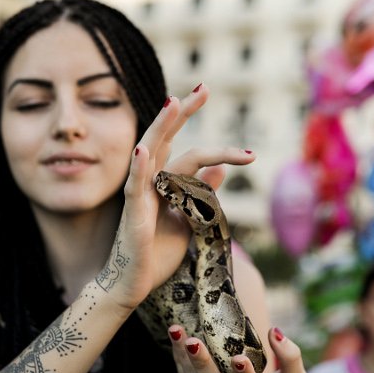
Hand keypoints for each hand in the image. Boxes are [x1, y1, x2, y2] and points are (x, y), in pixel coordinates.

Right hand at [99, 84, 255, 309]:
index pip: (190, 151)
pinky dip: (138, 168)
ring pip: (149, 153)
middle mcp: (151, 181)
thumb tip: (221, 169)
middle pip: (167, 138)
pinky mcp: (131, 214)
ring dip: (161, 127)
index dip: (215, 143)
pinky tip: (143, 151)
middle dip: (185, 113)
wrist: (134, 283)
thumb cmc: (158, 253)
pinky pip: (133, 186)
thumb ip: (202, 192)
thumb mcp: (190, 218)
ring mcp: (139, 194)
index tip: (242, 142)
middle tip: (206, 88)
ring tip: (175, 103)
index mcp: (166, 182)